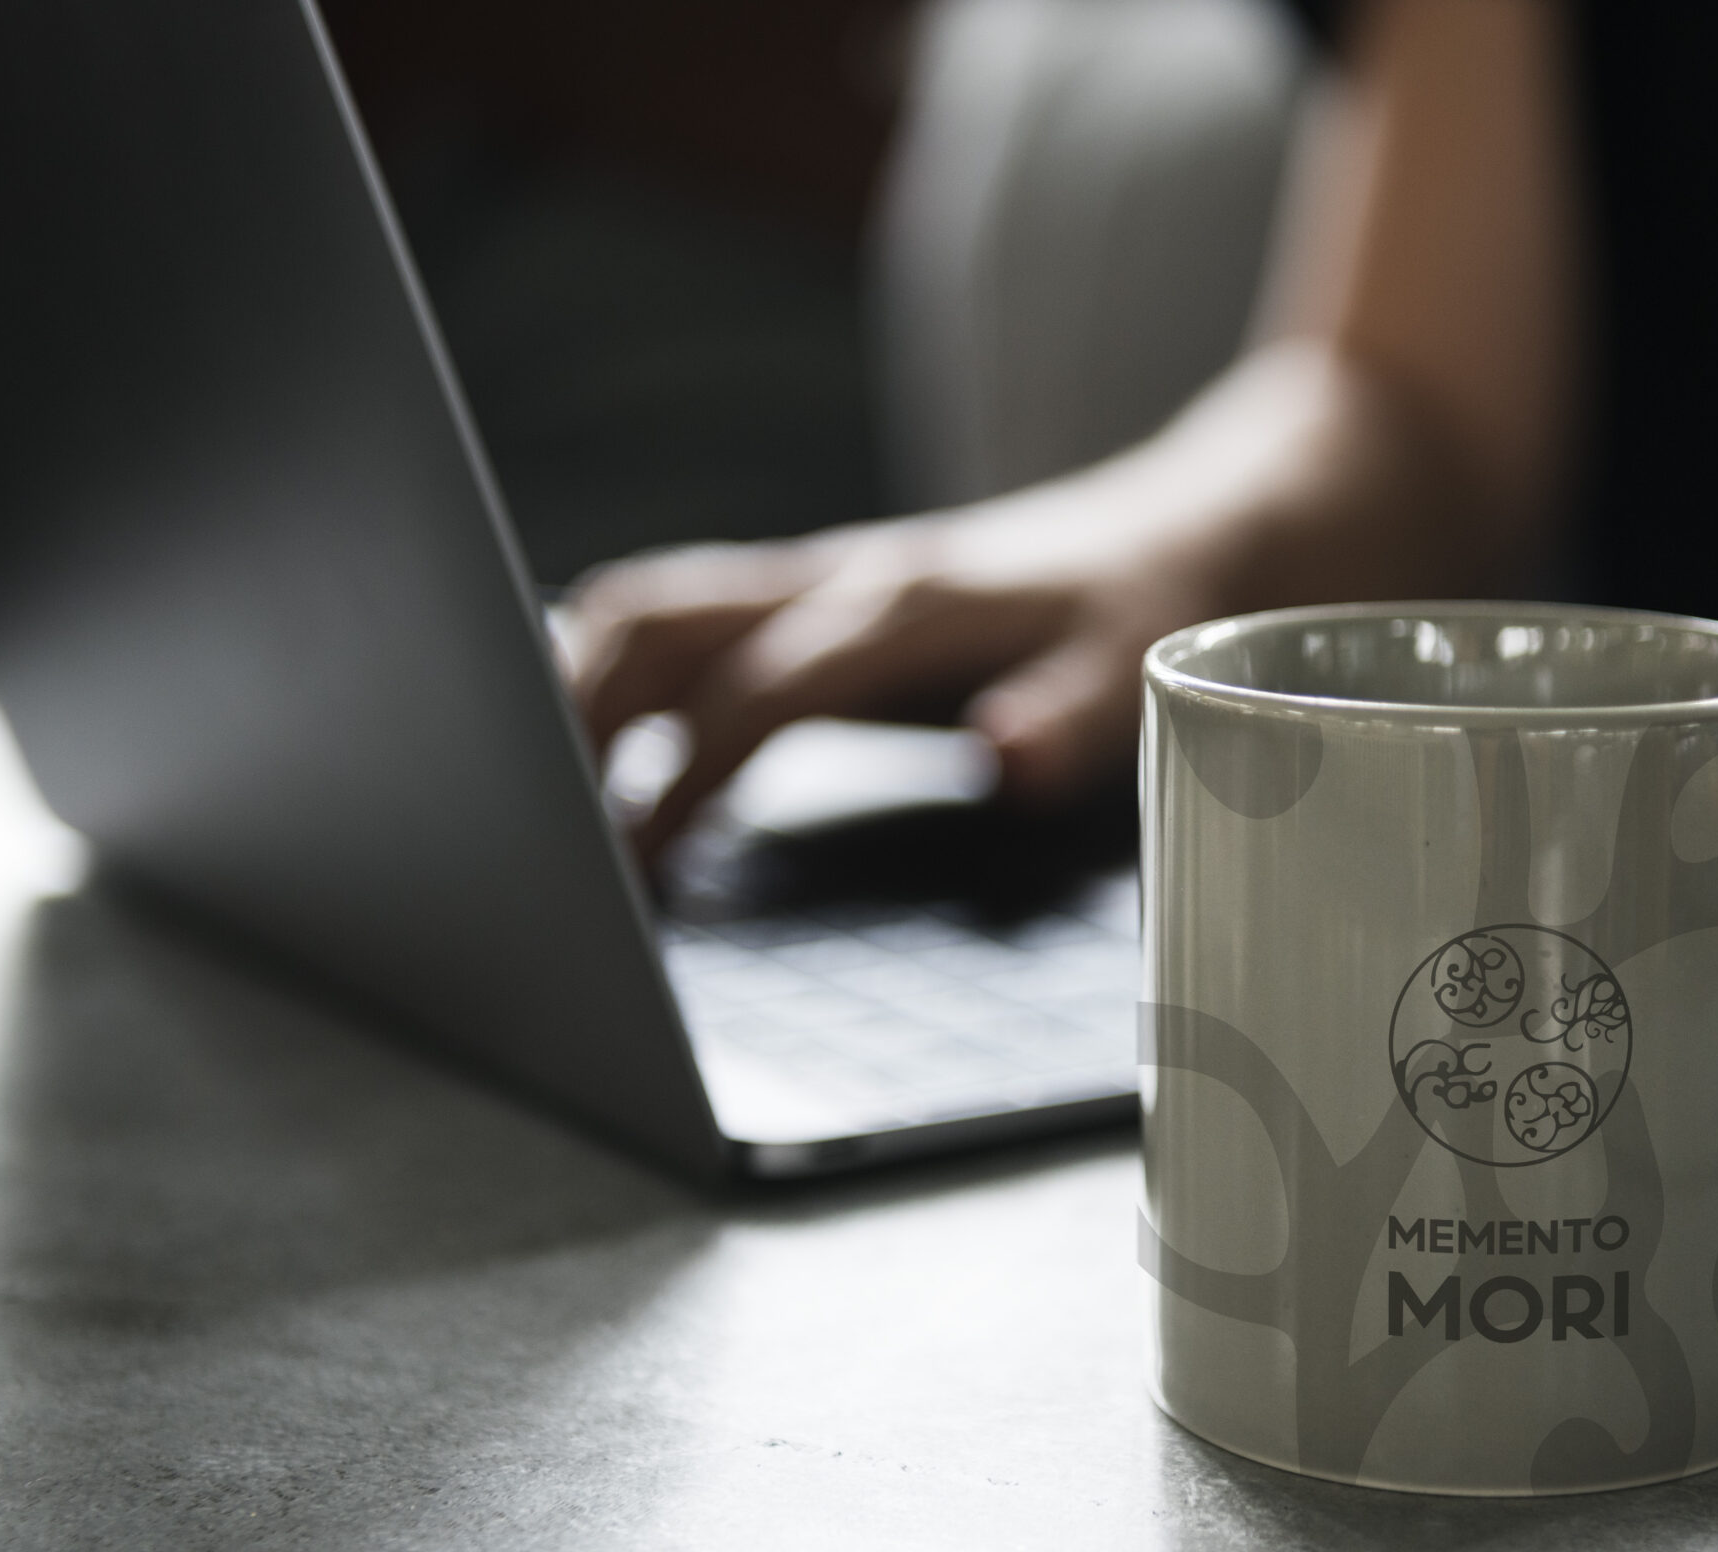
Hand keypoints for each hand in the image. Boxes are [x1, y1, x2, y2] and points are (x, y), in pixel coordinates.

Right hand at [563, 489, 1219, 860]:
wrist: (1199, 523)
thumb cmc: (1157, 607)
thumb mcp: (1142, 668)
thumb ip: (1071, 715)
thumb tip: (1002, 758)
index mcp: (909, 607)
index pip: (759, 691)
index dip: (684, 775)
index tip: (629, 862)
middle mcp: (847, 578)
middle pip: (661, 620)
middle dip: (572, 709)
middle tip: (518, 822)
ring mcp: (824, 579)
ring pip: (655, 606)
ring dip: (575, 680)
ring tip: (518, 787)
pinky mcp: (821, 596)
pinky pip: (688, 617)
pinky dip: (618, 671)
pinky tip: (588, 745)